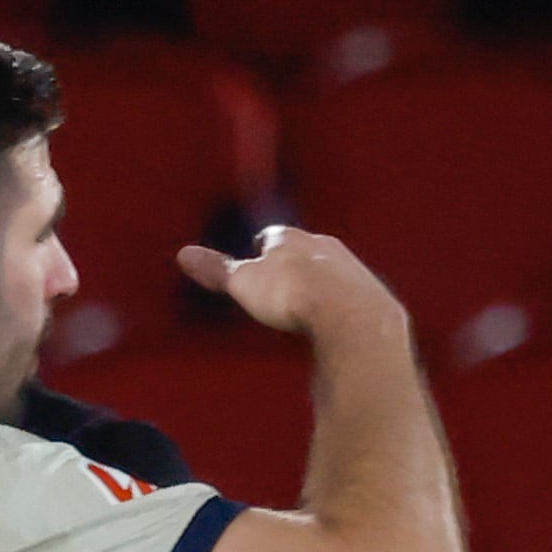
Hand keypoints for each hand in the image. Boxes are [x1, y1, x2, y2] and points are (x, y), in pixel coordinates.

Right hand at [183, 225, 403, 348]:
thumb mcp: (243, 282)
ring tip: (299, 301)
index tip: (251, 256)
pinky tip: (326, 316)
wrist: (350, 313)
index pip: (270, 235)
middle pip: (301, 248)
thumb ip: (216, 269)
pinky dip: (334, 300)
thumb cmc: (293, 294)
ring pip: (326, 267)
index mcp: (289, 237)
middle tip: (274, 280)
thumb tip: (184, 253)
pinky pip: (345, 291)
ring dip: (313, 279)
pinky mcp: (366, 290)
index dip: (259, 246)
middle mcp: (321, 244)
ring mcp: (348, 265)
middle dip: (288, 261)